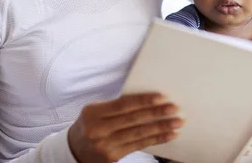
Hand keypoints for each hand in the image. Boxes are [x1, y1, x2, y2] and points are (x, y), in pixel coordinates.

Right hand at [68, 93, 183, 162]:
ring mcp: (105, 145)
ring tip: (177, 122)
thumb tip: (147, 100)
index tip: (162, 96)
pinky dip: (156, 140)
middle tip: (175, 108)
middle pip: (133, 119)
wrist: (74, 150)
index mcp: (94, 112)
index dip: (143, 100)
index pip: (123, 104)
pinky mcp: (113, 157)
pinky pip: (139, 146)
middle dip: (157, 113)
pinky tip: (168, 135)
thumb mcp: (96, 111)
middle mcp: (98, 129)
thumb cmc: (91, 125)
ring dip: (161, 127)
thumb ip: (117, 106)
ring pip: (139, 134)